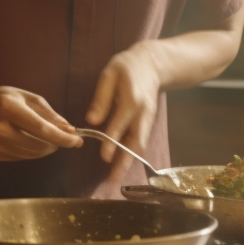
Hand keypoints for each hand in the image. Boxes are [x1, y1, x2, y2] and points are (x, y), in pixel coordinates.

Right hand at [0, 85, 81, 160]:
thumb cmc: (5, 98)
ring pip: (31, 154)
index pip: (41, 129)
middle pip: (37, 145)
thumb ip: (49, 114)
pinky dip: (30, 151)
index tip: (78, 141)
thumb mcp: (28, 98)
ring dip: (44, 148)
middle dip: (55, 144)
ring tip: (44, 137)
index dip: (62, 137)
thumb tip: (69, 130)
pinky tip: (25, 139)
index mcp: (8, 107)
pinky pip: (21, 157)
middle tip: (64, 138)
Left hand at [87, 41, 163, 180]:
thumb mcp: (110, 75)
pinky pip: (140, 140)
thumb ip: (101, 99)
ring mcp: (148, 118)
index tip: (104, 157)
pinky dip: (132, 154)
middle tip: (113, 180)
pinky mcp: (148, 121)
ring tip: (116, 179)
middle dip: (124, 162)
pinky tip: (122, 165)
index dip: (111, 141)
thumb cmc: (127, 67)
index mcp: (131, 99)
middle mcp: (142, 113)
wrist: (153, 64)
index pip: (119, 124)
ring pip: (139, 144)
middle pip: (135, 141)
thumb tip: (91, 121)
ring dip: (128, 162)